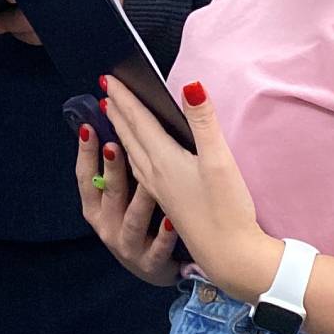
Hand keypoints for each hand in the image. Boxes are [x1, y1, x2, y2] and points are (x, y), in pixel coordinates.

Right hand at [74, 108, 178, 285]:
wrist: (155, 270)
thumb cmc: (140, 222)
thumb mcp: (121, 196)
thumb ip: (118, 167)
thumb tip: (117, 122)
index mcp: (96, 208)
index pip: (86, 178)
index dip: (85, 154)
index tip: (88, 128)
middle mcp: (107, 226)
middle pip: (109, 193)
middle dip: (111, 169)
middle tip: (115, 144)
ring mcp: (128, 246)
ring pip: (133, 219)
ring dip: (140, 199)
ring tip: (149, 181)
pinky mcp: (151, 264)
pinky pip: (159, 248)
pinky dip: (164, 236)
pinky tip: (172, 221)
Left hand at [99, 76, 280, 302]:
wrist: (229, 256)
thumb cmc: (226, 209)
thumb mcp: (218, 160)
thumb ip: (204, 121)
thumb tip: (191, 85)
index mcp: (163, 160)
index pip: (138, 121)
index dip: (124, 97)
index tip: (108, 77)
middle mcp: (154, 174)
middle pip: (130, 135)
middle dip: (117, 110)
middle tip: (104, 89)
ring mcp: (159, 190)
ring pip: (132, 152)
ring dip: (121, 131)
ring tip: (113, 117)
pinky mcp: (167, 201)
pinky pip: (139, 169)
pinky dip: (132, 152)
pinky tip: (136, 156)